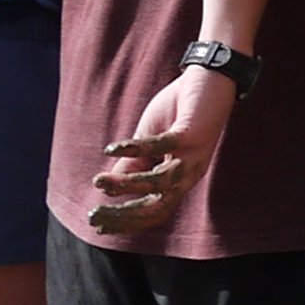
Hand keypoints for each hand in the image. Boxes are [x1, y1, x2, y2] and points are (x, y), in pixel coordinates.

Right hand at [89, 69, 237, 236]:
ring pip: (160, 182)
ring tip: (100, 181)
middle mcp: (189, 173)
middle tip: (94, 215)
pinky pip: (162, 146)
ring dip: (128, 184)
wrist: (210, 78)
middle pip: (158, 206)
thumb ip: (133, 163)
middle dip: (125, 215)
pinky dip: (136, 148)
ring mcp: (193, 155)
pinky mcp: (192, 133)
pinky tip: (112, 149)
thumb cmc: (179, 111)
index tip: (97, 226)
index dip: (128, 222)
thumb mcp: (149, 140)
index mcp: (180, 178)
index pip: (155, 210)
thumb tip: (107, 184)